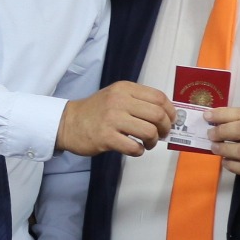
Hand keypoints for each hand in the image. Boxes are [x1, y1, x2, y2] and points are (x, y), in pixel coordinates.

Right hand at [57, 82, 173, 156]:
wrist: (68, 122)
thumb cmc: (96, 111)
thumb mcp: (116, 95)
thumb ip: (138, 101)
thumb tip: (166, 116)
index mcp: (124, 88)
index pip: (159, 97)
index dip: (170, 111)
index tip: (171, 121)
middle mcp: (119, 100)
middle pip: (157, 115)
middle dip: (165, 128)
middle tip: (161, 134)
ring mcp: (112, 119)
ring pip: (149, 132)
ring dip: (153, 141)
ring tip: (147, 143)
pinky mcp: (106, 137)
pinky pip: (134, 147)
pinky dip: (139, 151)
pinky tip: (134, 148)